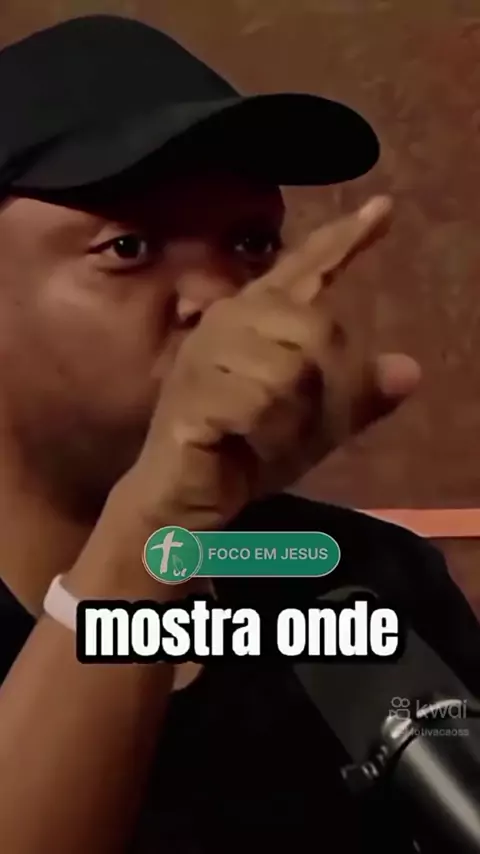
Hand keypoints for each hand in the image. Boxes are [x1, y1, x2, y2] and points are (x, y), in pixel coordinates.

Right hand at [122, 196, 419, 530]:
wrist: (183, 494)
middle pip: (316, 328)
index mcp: (258, 319)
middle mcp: (230, 320)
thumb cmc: (246, 450)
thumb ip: (356, 394)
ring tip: (263, 436)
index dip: (345, 240)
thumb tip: (410, 371)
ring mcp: (207, 353)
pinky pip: (262, 405)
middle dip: (323, 389)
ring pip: (291, 370)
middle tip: (296, 425)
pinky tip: (244, 445)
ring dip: (292, 420)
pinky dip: (268, 437)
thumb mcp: (315, 422)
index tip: (384, 209)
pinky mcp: (193, 391)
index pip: (306, 269)